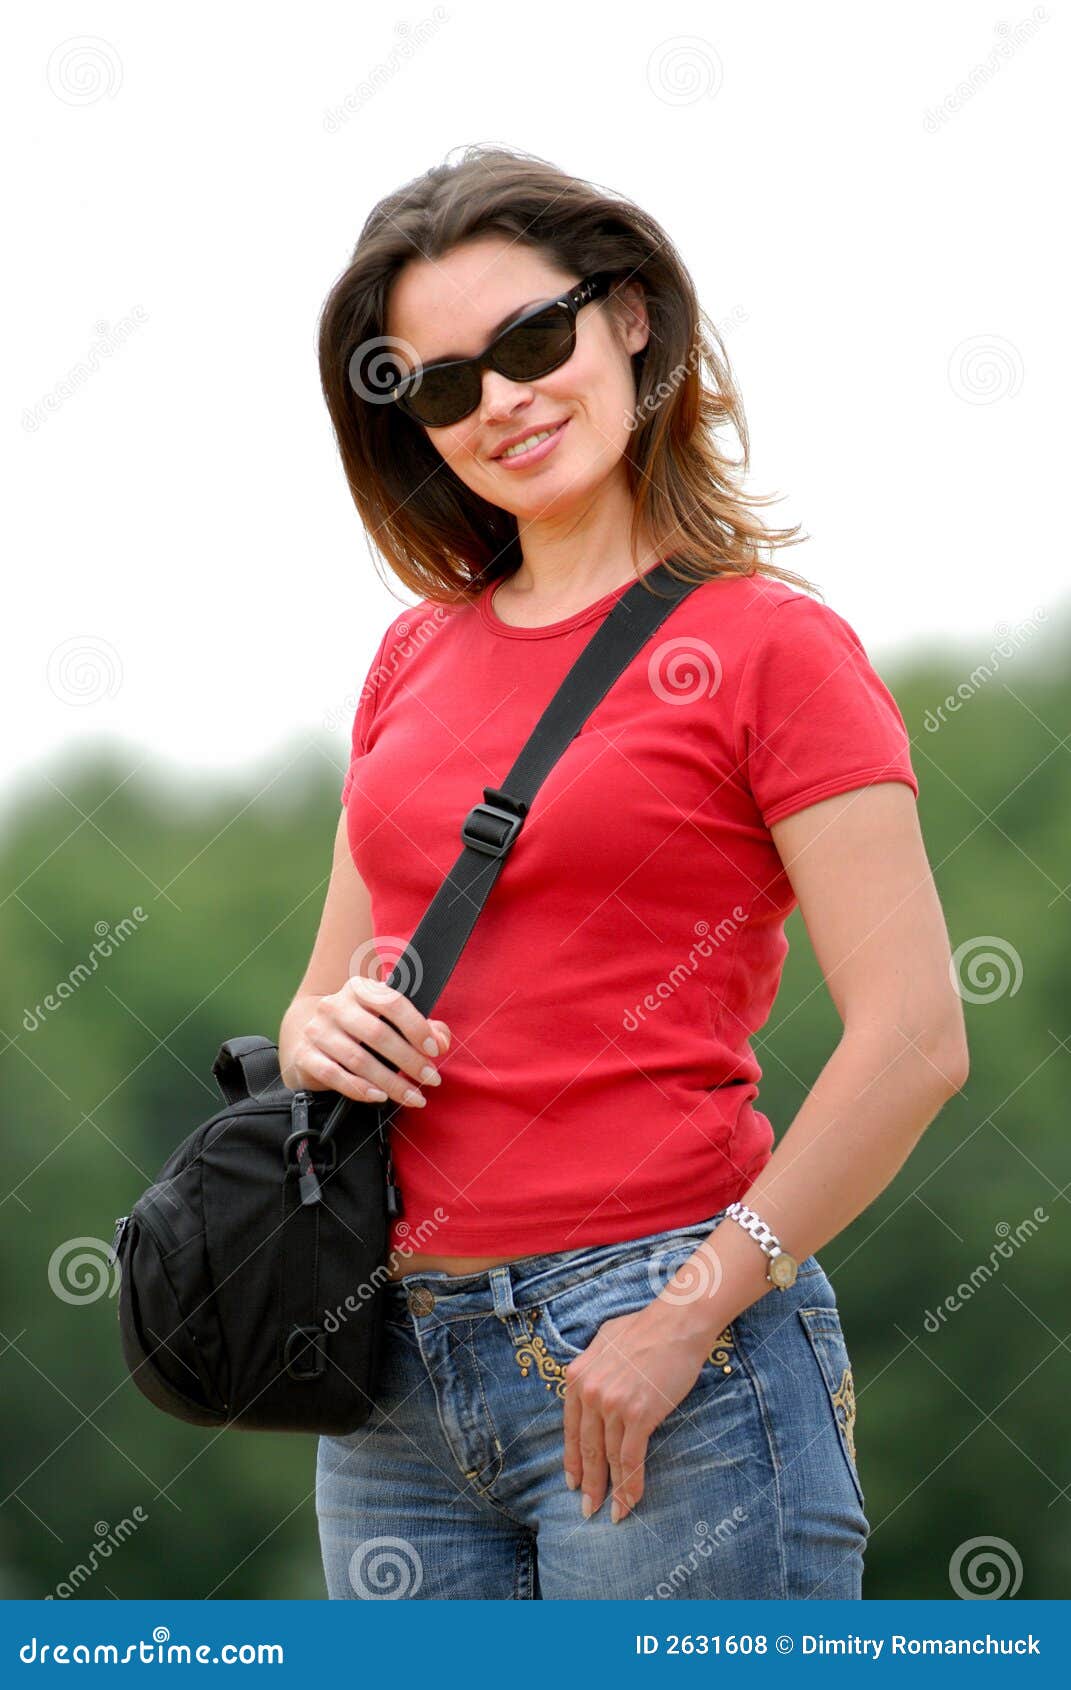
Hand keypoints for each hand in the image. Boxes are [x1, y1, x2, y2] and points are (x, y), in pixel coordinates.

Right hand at [286, 976, 449, 1109]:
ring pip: (358, 1059)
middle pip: (377, 1034)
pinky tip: (379, 1097)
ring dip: (390, 1082)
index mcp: (360, 989)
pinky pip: (334, 1075)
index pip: (392, 1003)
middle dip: (409, 1061)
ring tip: (413, 1096)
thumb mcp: (389, 1020)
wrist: (308, 1035)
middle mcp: (335, 1005)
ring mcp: (317, 1030)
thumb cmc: (361, 1027)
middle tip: (431, 1080)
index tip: (434, 1050)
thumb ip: (422, 1027)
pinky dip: (359, 1088)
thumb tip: (442, 1042)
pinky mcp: (305, 1056)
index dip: (416, 1027)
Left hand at [561, 1298, 713, 1523]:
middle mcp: (590, 1392)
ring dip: (610, 1490)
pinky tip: (631, 1502)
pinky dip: (631, 1484)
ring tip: (612, 1513)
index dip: (572, 1460)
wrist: (676, 1324)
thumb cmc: (645, 1330)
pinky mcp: (638, 1414)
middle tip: (587, 1509)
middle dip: (588, 1483)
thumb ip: (592, 1370)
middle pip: (587, 1448)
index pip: (571, 1429)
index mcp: (577, 1376)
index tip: (573, 1482)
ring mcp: (612, 1405)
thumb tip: (590, 1389)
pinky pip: (631, 1458)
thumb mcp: (604, 1344)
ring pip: (609, 1458)